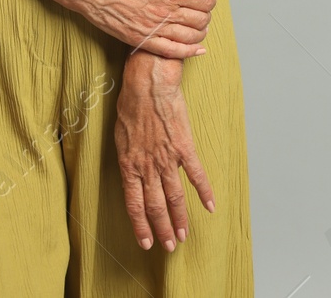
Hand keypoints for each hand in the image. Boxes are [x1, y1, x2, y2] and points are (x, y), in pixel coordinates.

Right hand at [74, 0, 215, 56]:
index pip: (204, 2)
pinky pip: (172, 51)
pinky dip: (188, 52)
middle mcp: (165, 10)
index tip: (208, 2)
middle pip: (199, 21)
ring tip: (200, 32)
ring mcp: (153, 27)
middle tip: (204, 17)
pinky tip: (197, 51)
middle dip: (205, 20)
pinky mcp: (141, 39)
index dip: (210, 3)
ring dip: (199, 36)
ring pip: (188, 38)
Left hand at [115, 50, 215, 252]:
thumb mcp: (120, 137)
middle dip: (162, 230)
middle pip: (156, 207)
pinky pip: (196, 175)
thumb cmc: (131, 106)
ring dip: (180, 219)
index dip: (141, 227)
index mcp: (129, 166)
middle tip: (170, 246)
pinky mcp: (184, 147)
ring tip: (184, 235)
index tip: (146, 243)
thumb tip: (132, 173)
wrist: (148, 84)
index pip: (134, 205)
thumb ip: (128, 159)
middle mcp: (147, 167)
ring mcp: (167, 158)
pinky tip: (210, 207)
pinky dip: (204, 192)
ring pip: (174, 197)